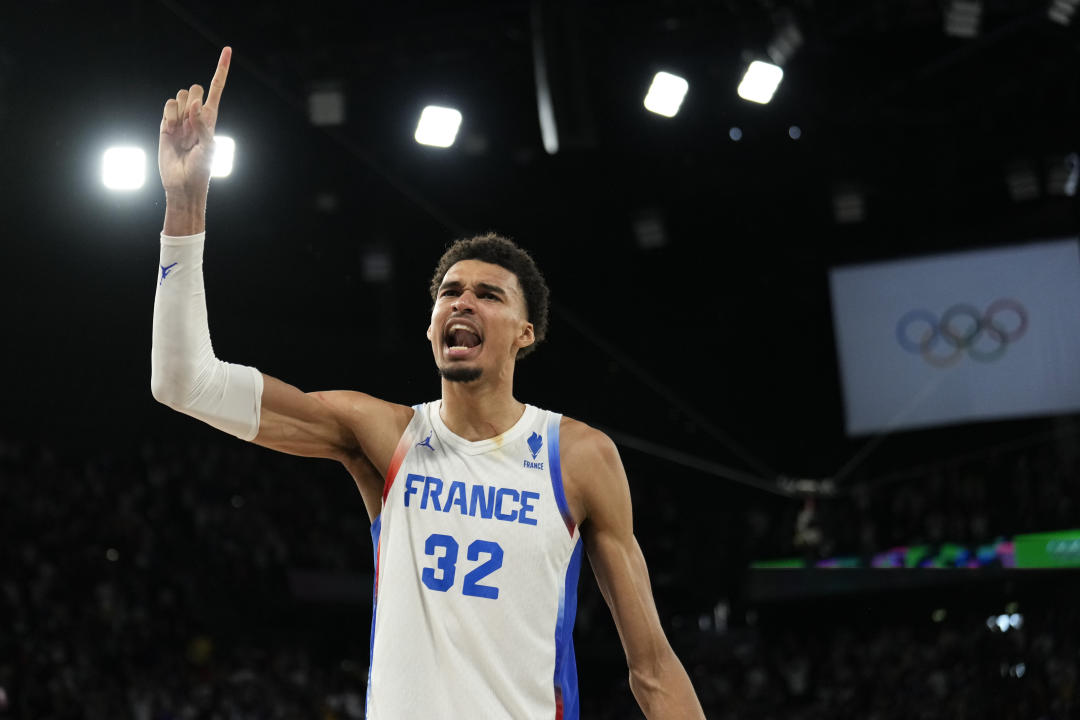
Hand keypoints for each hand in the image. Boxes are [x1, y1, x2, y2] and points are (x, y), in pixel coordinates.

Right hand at [158, 47, 230, 199]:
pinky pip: (168, 106)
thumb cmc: (201, 169)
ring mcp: (180, 118)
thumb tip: (196, 104)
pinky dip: (170, 116)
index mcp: (211, 117)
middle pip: (194, 88)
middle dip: (194, 100)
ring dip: (181, 112)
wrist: (182, 184)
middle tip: (193, 125)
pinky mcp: (166, 124)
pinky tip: (172, 131)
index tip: (228, 49)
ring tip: (183, 134)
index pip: (217, 88)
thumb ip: (204, 125)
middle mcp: (196, 115)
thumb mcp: (208, 148)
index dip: (221, 68)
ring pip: (179, 96)